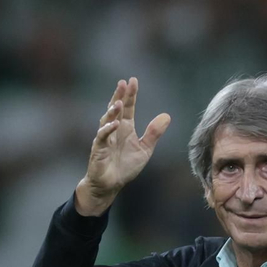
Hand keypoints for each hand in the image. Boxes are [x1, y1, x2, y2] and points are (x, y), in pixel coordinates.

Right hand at [74, 77, 171, 216]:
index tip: (133, 81)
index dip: (130, 95)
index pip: (128, 107)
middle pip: (116, 109)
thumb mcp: (145, 149)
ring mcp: (105, 139)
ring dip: (112, 111)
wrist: (110, 185)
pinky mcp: (99, 150)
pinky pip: (102, 137)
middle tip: (123, 83)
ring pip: (107, 121)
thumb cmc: (125, 167)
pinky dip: (107, 130)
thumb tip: (167, 116)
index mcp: (126, 128)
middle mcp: (114, 130)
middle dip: (119, 96)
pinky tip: (114, 124)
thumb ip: (154, 133)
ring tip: (118, 102)